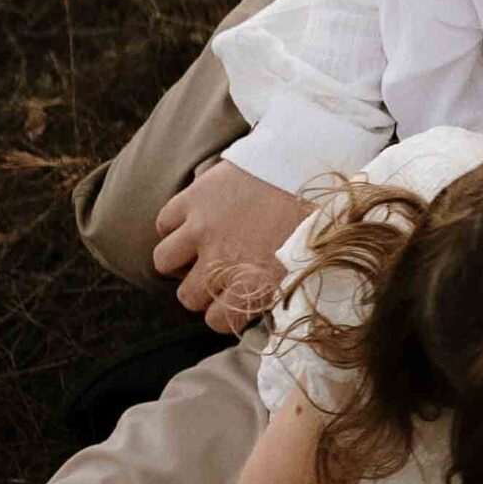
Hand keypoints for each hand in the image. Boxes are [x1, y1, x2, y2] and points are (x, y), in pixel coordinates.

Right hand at [152, 160, 313, 333]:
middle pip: (188, 296)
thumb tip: (267, 307)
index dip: (223, 316)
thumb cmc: (319, 213)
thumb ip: (279, 286)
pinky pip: (163, 223)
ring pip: (164, 262)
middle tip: (216, 277)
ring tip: (198, 251)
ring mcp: (203, 229)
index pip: (217, 321)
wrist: (313, 162)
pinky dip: (173, 227)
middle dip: (201, 291)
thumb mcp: (307, 262)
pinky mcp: (193, 198)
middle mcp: (222, 261)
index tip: (230, 306)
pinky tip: (191, 223)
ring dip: (179, 261)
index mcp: (256, 282)